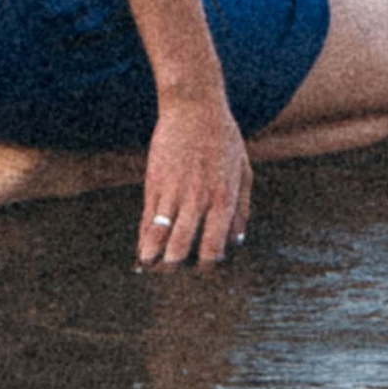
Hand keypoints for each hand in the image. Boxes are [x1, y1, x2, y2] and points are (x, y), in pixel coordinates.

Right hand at [138, 94, 251, 269]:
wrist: (194, 107)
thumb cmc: (224, 138)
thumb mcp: (244, 171)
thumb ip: (242, 208)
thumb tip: (238, 241)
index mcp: (224, 198)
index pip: (213, 246)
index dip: (208, 267)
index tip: (204, 274)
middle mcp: (198, 199)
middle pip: (183, 248)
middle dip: (177, 269)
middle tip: (175, 281)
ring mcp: (174, 192)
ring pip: (160, 236)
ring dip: (155, 259)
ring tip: (153, 271)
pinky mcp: (155, 183)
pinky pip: (147, 218)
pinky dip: (144, 238)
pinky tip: (142, 251)